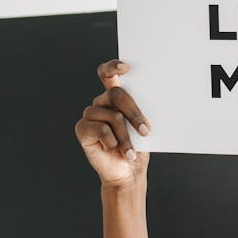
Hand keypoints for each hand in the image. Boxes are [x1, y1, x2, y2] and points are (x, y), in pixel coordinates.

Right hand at [75, 59, 151, 187]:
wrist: (129, 171)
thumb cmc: (139, 146)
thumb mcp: (145, 125)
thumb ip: (142, 109)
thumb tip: (155, 97)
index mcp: (116, 96)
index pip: (108, 73)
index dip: (113, 66)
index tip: (126, 67)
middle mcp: (101, 102)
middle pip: (116, 94)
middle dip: (134, 112)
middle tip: (145, 130)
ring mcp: (91, 115)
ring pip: (113, 115)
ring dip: (126, 136)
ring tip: (132, 151)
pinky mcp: (82, 129)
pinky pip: (101, 129)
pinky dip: (113, 141)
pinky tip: (117, 150)